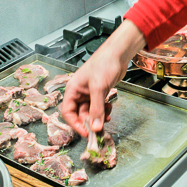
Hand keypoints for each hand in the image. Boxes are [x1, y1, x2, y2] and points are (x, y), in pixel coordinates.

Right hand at [60, 19, 145, 136]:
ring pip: (91, 112)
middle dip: (90, 122)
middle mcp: (79, 93)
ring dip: (98, 117)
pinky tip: (110, 109)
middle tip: (100, 128)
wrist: (118, 54)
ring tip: (107, 116)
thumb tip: (95, 128)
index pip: (68, 112)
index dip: (75, 124)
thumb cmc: (104, 65)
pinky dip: (104, 111)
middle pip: (80, 114)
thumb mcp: (98, 88)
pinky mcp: (99, 93)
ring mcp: (89, 93)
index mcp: (72, 90)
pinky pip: (98, 107)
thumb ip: (96, 109)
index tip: (86, 133)